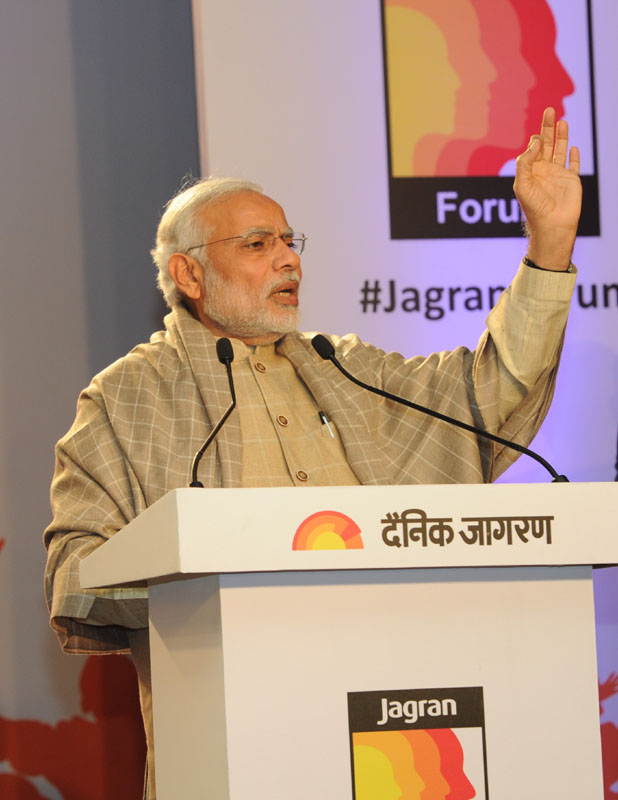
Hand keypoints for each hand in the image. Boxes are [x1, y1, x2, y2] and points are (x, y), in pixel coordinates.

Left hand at [513, 107, 581, 269]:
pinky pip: (573, 165)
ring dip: (561, 135)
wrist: (552, 225)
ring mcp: (558, 175)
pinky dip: (574, 156)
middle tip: (549, 109)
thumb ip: (525, 162)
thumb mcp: (522, 184)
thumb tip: (536, 142)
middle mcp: (544, 170)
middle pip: (546, 143)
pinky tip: (573, 148)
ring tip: (561, 121)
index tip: (538, 142)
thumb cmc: (534, 208)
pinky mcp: (572, 180)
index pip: (532, 148)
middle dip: (547, 127)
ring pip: (560, 150)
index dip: (535, 141)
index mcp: (530, 171)